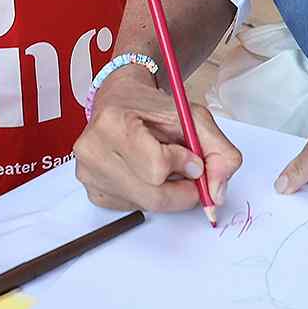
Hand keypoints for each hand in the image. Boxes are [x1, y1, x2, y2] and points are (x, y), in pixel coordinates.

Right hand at [74, 68, 239, 214]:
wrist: (122, 100)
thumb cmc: (154, 108)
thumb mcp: (194, 117)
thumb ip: (219, 152)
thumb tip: (217, 194)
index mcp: (112, 122)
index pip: (156, 167)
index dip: (184, 165)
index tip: (193, 157)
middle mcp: (92, 150)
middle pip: (152, 195)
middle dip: (182, 190)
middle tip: (192, 176)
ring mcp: (88, 173)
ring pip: (145, 204)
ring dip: (167, 192)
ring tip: (165, 166)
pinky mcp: (93, 191)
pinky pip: (134, 208)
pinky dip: (150, 195)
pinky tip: (147, 174)